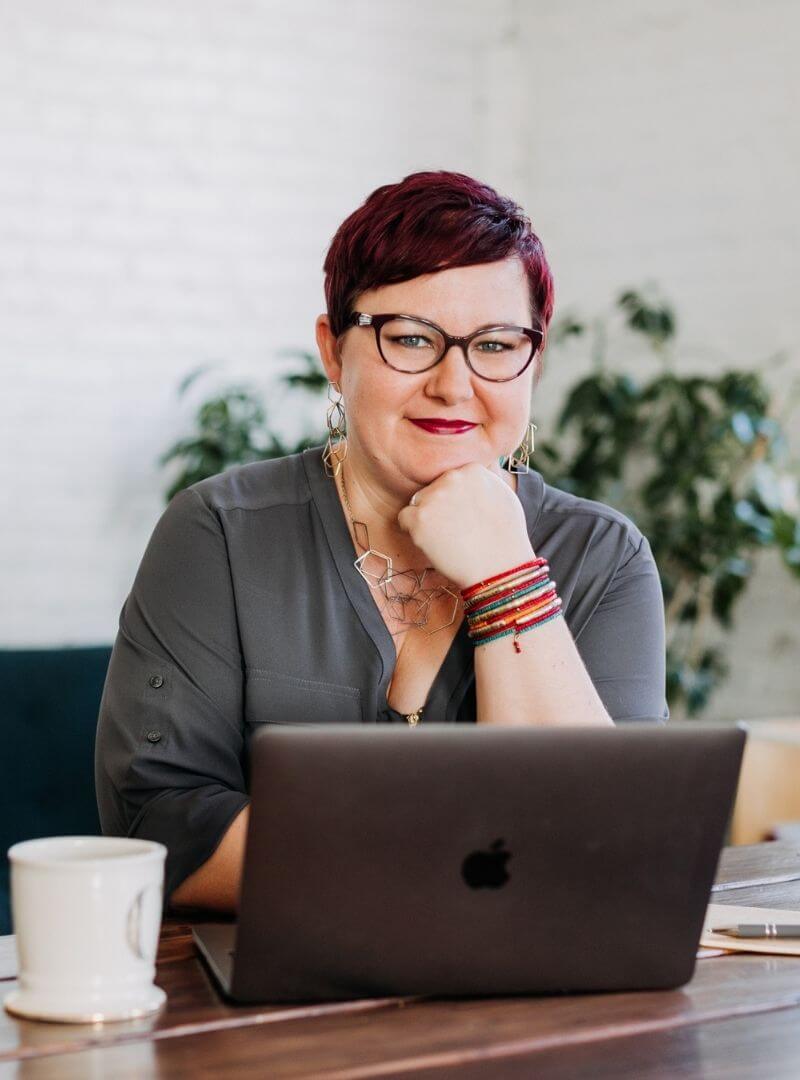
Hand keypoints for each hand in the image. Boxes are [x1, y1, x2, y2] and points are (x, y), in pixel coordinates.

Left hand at [396, 463, 535, 589]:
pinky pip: (404, 519)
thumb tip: (472, 472)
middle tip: (456, 529)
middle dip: (439, 506)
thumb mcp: (504, 495)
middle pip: (432, 489)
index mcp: (472, 469)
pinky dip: (413, 531)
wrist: (499, 569)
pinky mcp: (419, 519)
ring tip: (448, 538)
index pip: (450, 478)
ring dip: (426, 518)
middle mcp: (451, 478)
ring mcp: (433, 498)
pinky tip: (433, 543)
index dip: (455, 498)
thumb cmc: (506, 538)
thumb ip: (484, 480)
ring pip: (417, 503)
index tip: (465, 515)